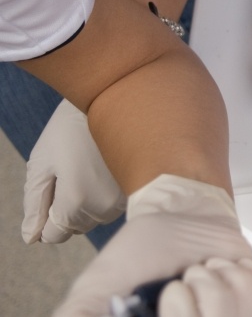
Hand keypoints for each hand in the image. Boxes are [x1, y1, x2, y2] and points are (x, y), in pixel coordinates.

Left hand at [23, 101, 125, 243]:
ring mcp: (125, 198)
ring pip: (97, 217)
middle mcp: (104, 207)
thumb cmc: (71, 127)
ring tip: (88, 165)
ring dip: (89, 202)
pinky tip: (104, 166)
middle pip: (76, 227)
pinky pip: (115, 204)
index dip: (46, 215)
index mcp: (75, 201)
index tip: (52, 186)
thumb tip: (31, 237)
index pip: (54, 235)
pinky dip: (107, 192)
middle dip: (68, 207)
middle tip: (70, 169)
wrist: (114, 97)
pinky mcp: (139, 187)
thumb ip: (35, 203)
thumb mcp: (41, 162)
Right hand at [52, 174, 251, 316]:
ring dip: (225, 280)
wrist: (182, 214)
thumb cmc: (144, 253)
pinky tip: (232, 271)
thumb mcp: (99, 289)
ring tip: (207, 272)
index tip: (173, 291)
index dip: (183, 313)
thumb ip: (81, 315)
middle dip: (203, 296)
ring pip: (246, 314)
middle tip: (188, 277)